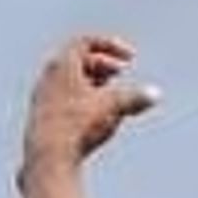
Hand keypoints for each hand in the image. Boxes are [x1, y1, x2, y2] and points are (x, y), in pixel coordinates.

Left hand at [22, 34, 160, 166]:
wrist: (49, 156)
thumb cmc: (77, 125)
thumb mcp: (113, 106)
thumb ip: (135, 98)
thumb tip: (155, 94)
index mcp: (62, 64)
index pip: (86, 42)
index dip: (111, 46)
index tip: (129, 58)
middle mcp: (48, 76)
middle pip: (78, 60)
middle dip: (103, 64)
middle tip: (119, 73)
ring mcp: (43, 97)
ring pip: (71, 81)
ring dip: (94, 83)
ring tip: (110, 95)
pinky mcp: (44, 117)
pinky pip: (66, 99)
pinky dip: (84, 100)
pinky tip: (96, 118)